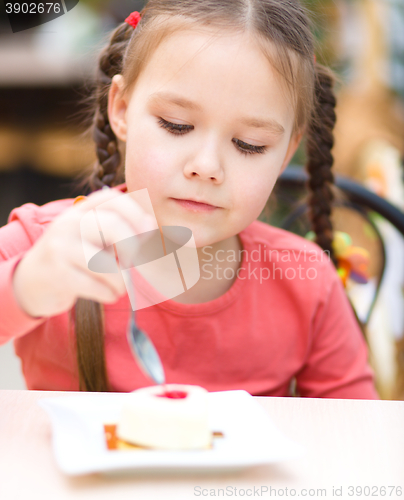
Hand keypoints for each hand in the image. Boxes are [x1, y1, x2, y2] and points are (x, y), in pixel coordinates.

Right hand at [12, 188, 155, 317]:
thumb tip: (150, 223)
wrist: (31, 282)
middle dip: (132, 247)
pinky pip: (98, 286)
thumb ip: (122, 230)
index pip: (113, 198)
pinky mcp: (58, 274)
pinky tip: (107, 295)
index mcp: (81, 210)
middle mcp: (69, 223)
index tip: (146, 233)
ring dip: (122, 281)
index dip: (136, 213)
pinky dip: (110, 294)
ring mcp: (61, 247)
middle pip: (113, 225)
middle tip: (131, 263)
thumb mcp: (95, 238)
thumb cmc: (76, 259)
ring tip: (119, 286)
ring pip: (107, 263)